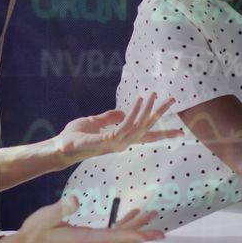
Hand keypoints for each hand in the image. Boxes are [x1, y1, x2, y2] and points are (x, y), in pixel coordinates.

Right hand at [0, 196, 164, 242]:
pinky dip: (122, 224)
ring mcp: (90, 241)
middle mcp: (91, 242)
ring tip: (150, 213)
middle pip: (123, 237)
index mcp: (85, 238)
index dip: (136, 235)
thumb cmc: (34, 234)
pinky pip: (110, 232)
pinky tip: (129, 215)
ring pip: (118, 234)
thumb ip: (61, 208)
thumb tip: (75, 199)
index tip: (153, 235)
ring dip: (135, 224)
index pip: (116, 237)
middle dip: (142, 231)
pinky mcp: (86, 237)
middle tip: (161, 226)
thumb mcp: (45, 217)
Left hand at [56, 93, 182, 164]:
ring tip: (155, 94)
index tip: (181, 131)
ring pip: (139, 126)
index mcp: (121, 139)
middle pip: (147, 128)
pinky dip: (135, 112)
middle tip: (174, 100)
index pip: (146, 136)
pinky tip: (141, 100)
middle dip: (160, 114)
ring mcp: (116, 143)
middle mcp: (122, 143)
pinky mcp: (107, 140)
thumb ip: (108, 118)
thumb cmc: (75, 137)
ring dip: (148, 109)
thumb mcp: (93, 123)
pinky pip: (125, 125)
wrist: (60, 147)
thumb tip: (122, 112)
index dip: (163, 132)